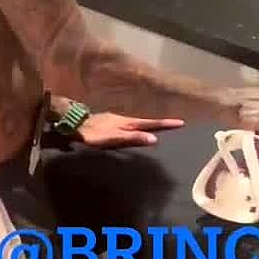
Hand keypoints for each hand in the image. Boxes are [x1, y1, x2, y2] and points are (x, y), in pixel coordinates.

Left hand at [48, 94, 183, 147]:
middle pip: (148, 121)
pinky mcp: (111, 122)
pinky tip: (136, 128)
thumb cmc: (96, 134)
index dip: (166, 124)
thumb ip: (134, 138)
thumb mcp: (115, 138)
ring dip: (151, 124)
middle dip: (162, 123)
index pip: (152, 123)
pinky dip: (139, 126)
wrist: (77, 124)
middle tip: (175, 124)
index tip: (181, 122)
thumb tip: (154, 139)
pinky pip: (130, 124)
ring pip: (139, 122)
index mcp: (130, 123)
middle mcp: (126, 119)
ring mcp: (118, 120)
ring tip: (160, 127)